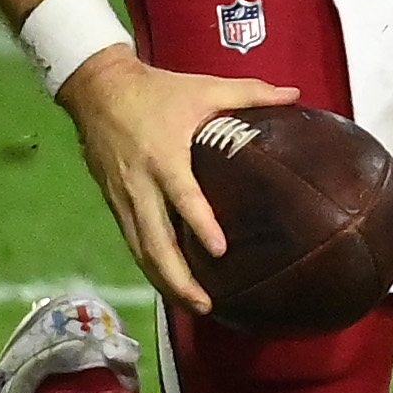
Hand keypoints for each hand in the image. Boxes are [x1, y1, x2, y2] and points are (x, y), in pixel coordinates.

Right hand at [60, 53, 297, 314]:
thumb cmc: (157, 89)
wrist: (97, 88)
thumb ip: (250, 93)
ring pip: (139, 249)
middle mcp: (139, 185)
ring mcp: (122, 197)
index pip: (182, 198)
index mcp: (164, 157)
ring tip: (191, 305)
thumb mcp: (204, 87)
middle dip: (177, 278)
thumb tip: (295, 96)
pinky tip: (168, 281)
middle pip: (154, 242)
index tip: (220, 251)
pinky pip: (131, 240)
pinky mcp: (113, 202)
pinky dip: (149, 264)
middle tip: (204, 305)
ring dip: (163, 280)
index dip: (201, 225)